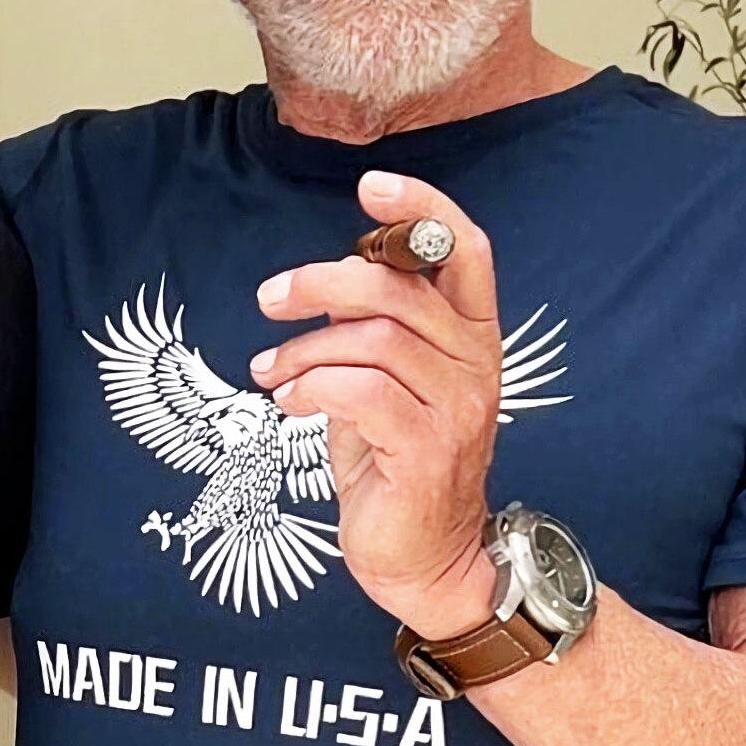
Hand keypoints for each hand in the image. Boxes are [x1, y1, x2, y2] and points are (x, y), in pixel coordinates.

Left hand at [250, 171, 501, 638]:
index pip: (465, 249)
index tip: (370, 188)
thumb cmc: (395, 457)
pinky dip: (312, 386)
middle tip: (271, 299)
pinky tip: (289, 403)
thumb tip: (328, 277)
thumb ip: (372, 323)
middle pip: (398, 287)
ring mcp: (458, 407)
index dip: (422, 209)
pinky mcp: (428, 450)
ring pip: (372, 339)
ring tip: (270, 372)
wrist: (424, 557)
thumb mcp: (383, 376)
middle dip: (321, 282)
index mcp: (469, 333)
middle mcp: (474, 362)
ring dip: (304, 349)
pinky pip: (361, 391)